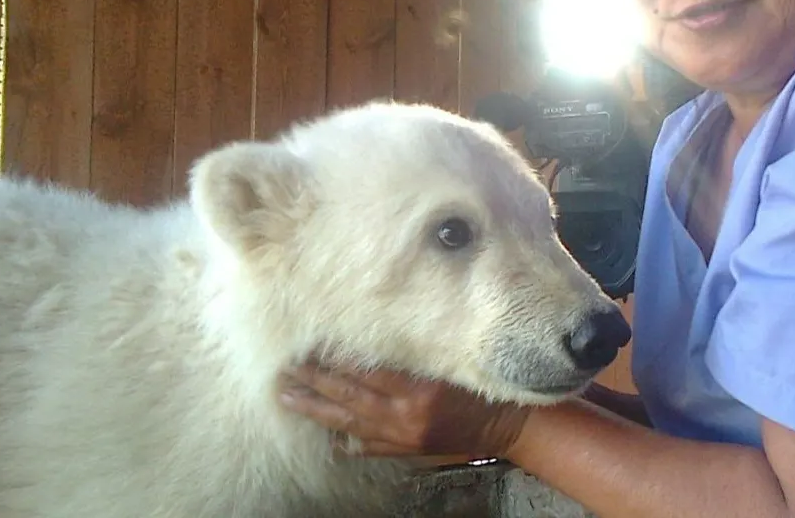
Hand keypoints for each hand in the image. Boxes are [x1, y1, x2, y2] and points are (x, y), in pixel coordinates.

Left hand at [277, 358, 531, 458]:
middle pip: (348, 395)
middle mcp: (404, 414)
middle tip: (285, 370)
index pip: (366, 371)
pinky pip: (370, 446)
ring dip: (317, 409)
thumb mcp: (452, 362)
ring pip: (349, 421)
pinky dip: (348, 441)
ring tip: (288, 398)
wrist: (509, 425)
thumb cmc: (486, 386)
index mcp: (416, 388)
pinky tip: (329, 439)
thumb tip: (376, 343)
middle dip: (314, 382)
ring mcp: (402, 436)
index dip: (336, 359)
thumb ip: (415, 356)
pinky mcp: (407, 449)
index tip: (310, 345)